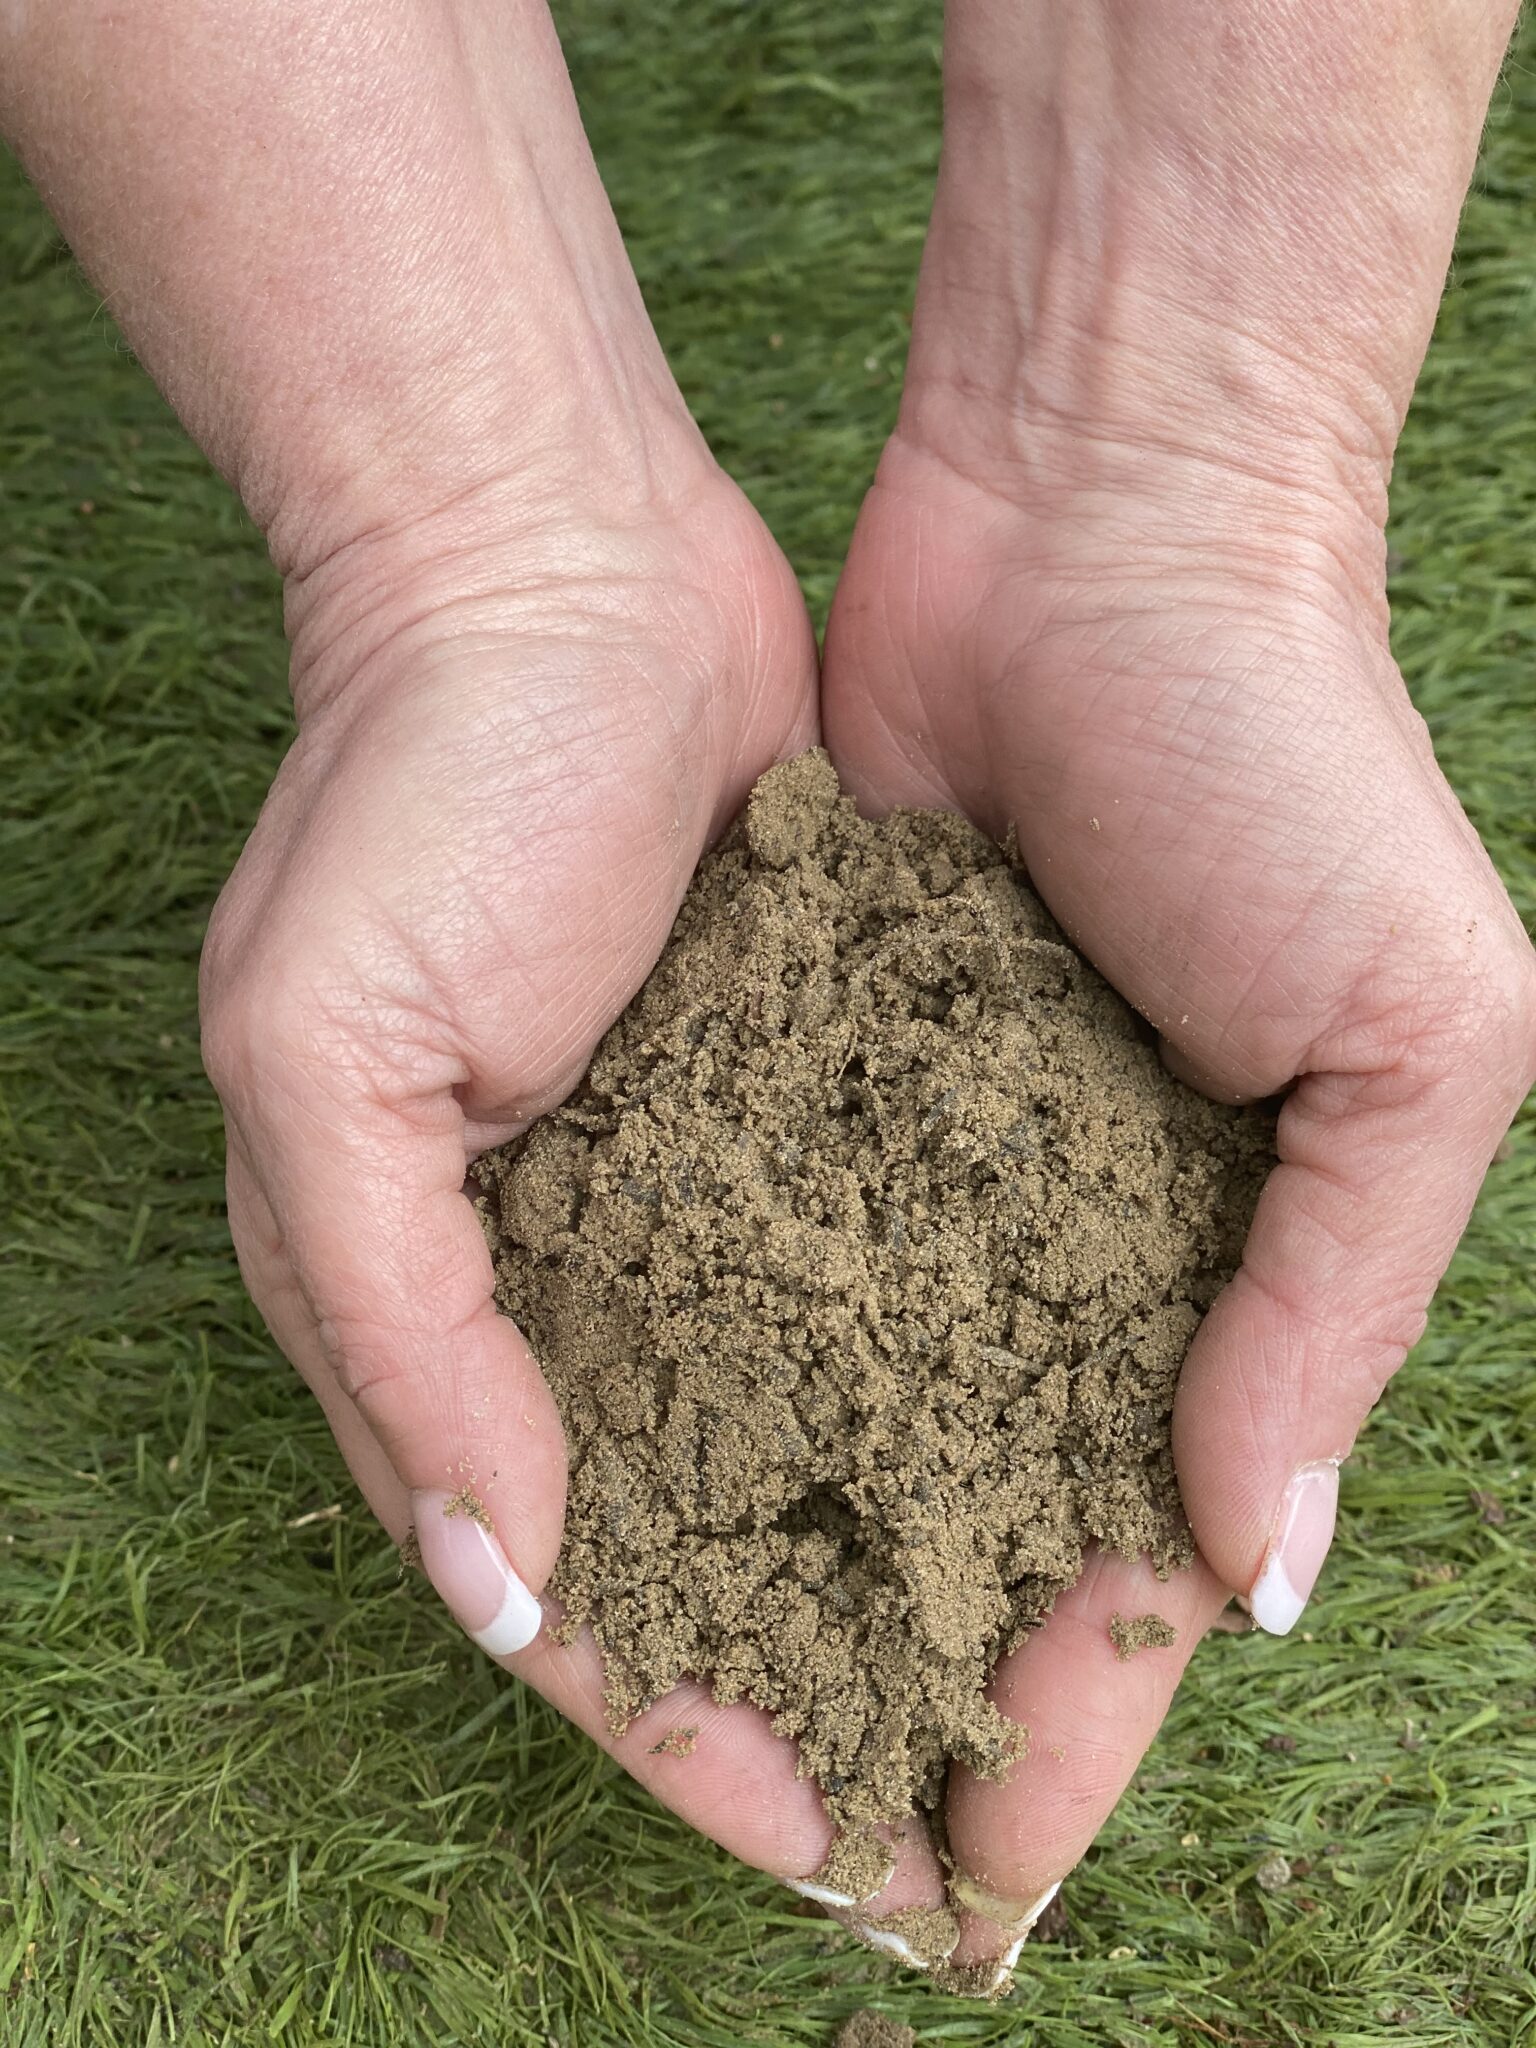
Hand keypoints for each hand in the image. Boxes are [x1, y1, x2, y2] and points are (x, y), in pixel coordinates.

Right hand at [197, 457, 889, 1885]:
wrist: (558, 566)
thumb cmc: (416, 791)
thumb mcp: (321, 1053)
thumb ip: (390, 1318)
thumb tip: (499, 1571)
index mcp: (424, 1286)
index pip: (539, 1555)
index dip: (653, 1700)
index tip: (789, 1822)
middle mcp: (562, 1260)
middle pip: (680, 1524)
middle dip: (785, 1668)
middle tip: (920, 1811)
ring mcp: (688, 1180)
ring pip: (786, 1421)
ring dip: (872, 1549)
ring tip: (1003, 1677)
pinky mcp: (796, 1093)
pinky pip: (867, 1274)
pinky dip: (932, 1374)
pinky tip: (1032, 1456)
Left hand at [821, 382, 1535, 1966]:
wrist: (1106, 532)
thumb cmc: (1293, 765)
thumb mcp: (1411, 1035)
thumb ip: (1333, 1302)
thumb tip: (1241, 1563)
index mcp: (1224, 1268)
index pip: (1133, 1560)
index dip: (1061, 1726)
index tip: (971, 1880)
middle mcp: (1058, 1241)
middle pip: (965, 1524)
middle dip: (899, 1681)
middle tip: (803, 1847)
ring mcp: (916, 1160)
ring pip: (836, 1414)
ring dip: (779, 1559)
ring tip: (691, 1711)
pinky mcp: (798, 1059)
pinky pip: (739, 1249)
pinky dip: (691, 1366)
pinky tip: (621, 1483)